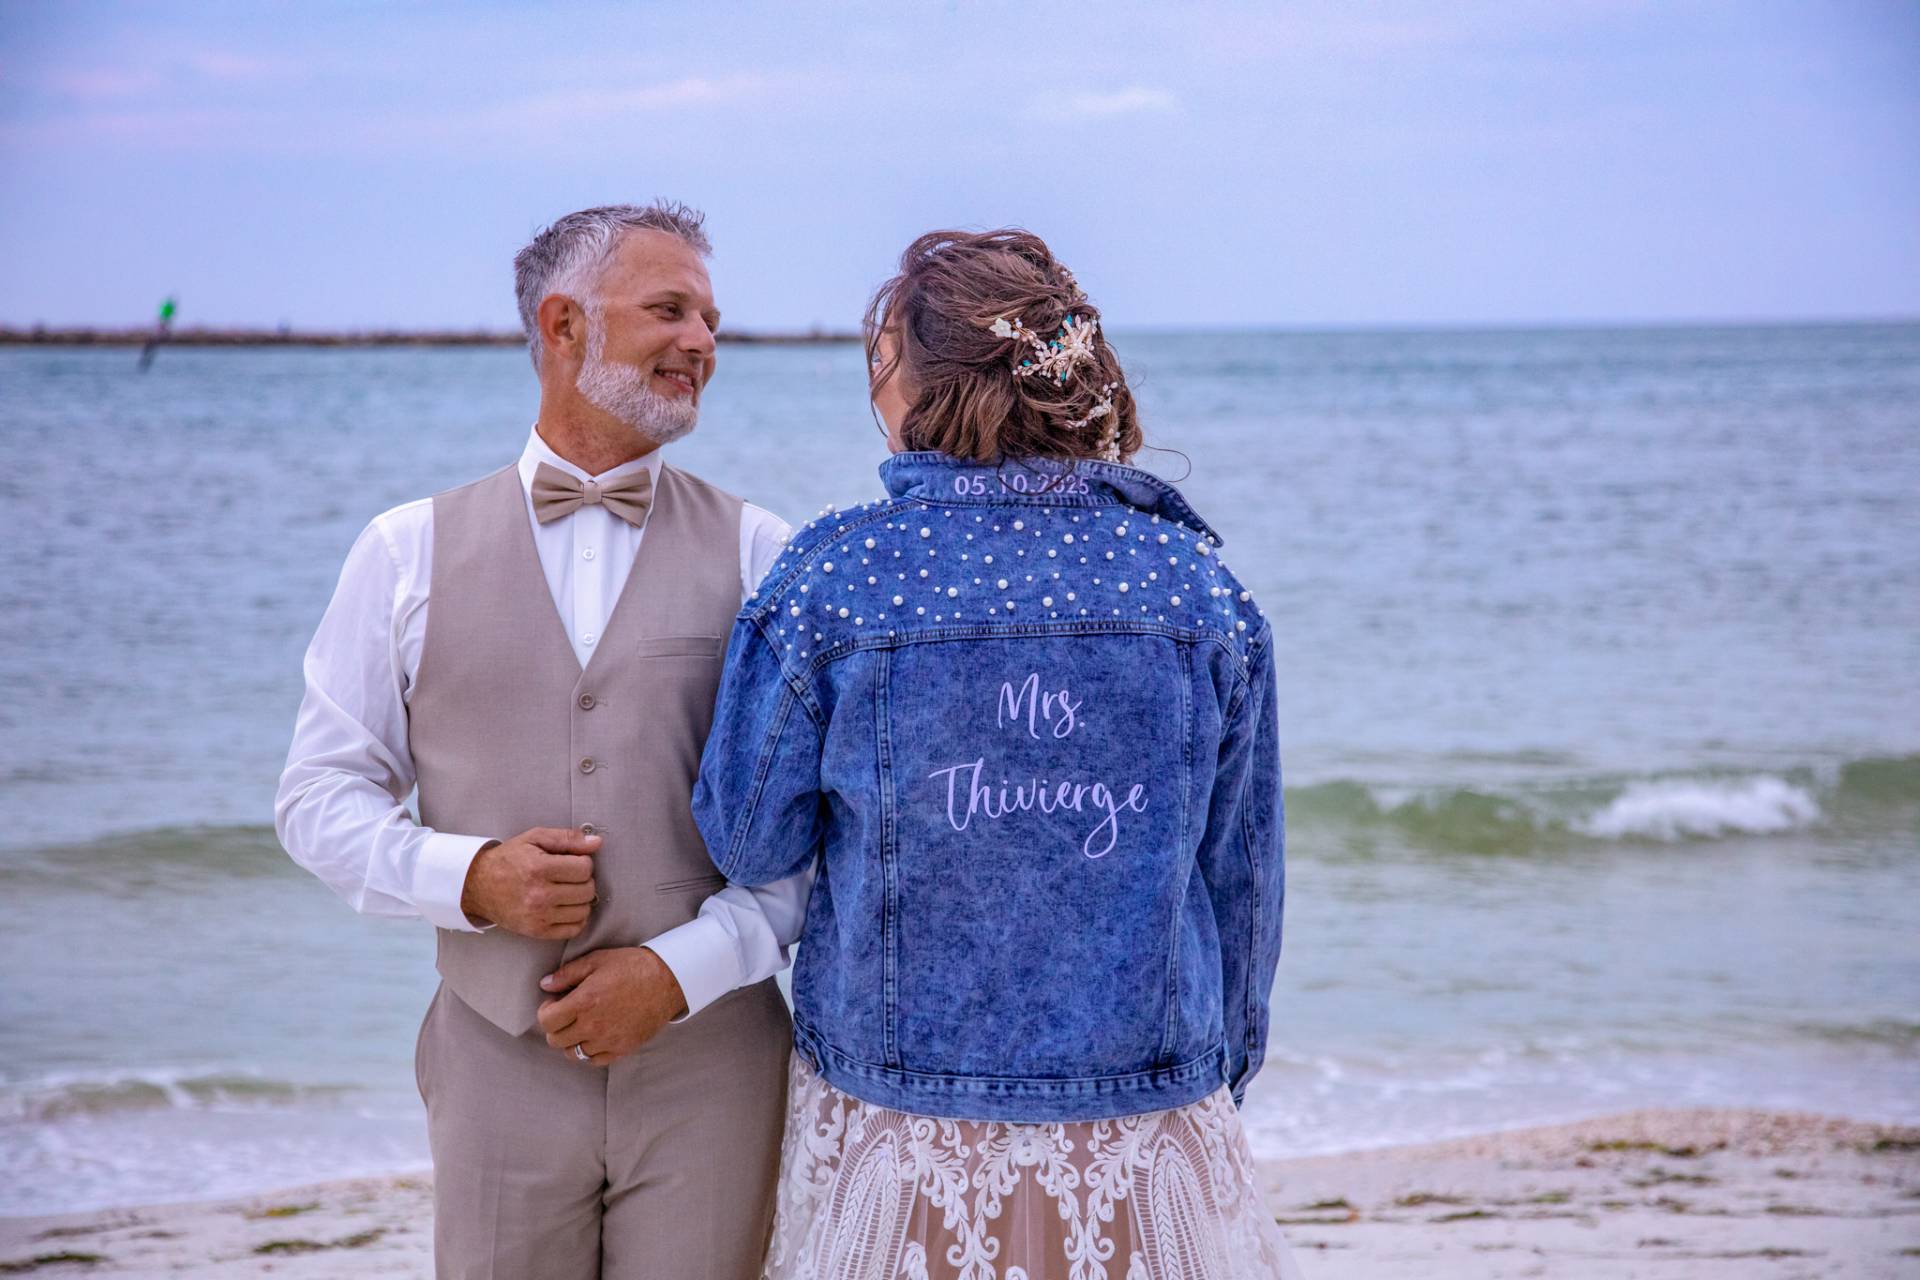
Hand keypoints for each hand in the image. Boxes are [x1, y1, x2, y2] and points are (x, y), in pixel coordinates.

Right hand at [460, 826, 599, 938]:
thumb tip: (597, 843)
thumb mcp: (534, 838)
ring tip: (567, 890)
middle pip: (587, 890)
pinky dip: (577, 918)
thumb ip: (567, 838)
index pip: (584, 868)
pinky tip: (566, 907)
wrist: (478, 885)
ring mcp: (539, 916)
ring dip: (581, 899)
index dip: (583, 862)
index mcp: (539, 868)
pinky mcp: (537, 932)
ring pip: (584, 910)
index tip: (572, 861)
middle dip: (584, 880)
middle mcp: (539, 895)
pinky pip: (574, 929)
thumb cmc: (509, 859)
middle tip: (569, 876)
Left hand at [536, 947, 688, 1066]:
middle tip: (567, 1013)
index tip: (555, 1003)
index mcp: (584, 1003)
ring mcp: (607, 1041)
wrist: (668, 981)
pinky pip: (594, 1060)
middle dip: (556, 1026)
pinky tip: (597, 1035)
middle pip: (556, 1040)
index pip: (546, 1021)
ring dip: (571, 1040)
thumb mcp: (598, 960)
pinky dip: (590, 1051)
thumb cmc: (633, 967)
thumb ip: (568, 973)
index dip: (545, 1011)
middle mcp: (593, 1026)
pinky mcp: (622, 1049)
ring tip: (582, 1025)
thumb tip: (545, 984)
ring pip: (572, 1053)